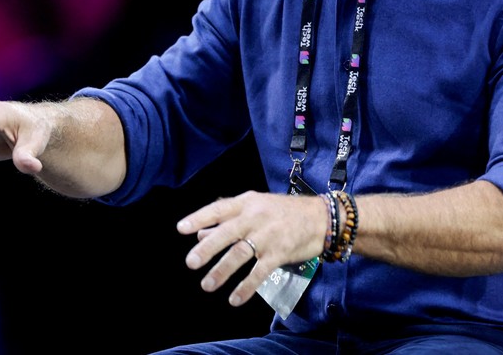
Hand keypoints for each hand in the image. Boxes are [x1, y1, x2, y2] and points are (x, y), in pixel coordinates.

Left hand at [176, 190, 326, 306]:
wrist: (321, 217)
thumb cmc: (284, 212)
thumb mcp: (255, 207)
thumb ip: (227, 220)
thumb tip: (200, 233)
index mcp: (247, 203)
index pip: (218, 209)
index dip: (199, 218)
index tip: (181, 228)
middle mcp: (255, 217)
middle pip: (227, 233)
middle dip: (207, 249)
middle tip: (191, 263)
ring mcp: (268, 235)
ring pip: (240, 254)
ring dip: (222, 271)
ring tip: (208, 285)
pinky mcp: (280, 253)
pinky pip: (260, 272)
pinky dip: (246, 286)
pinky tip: (235, 298)